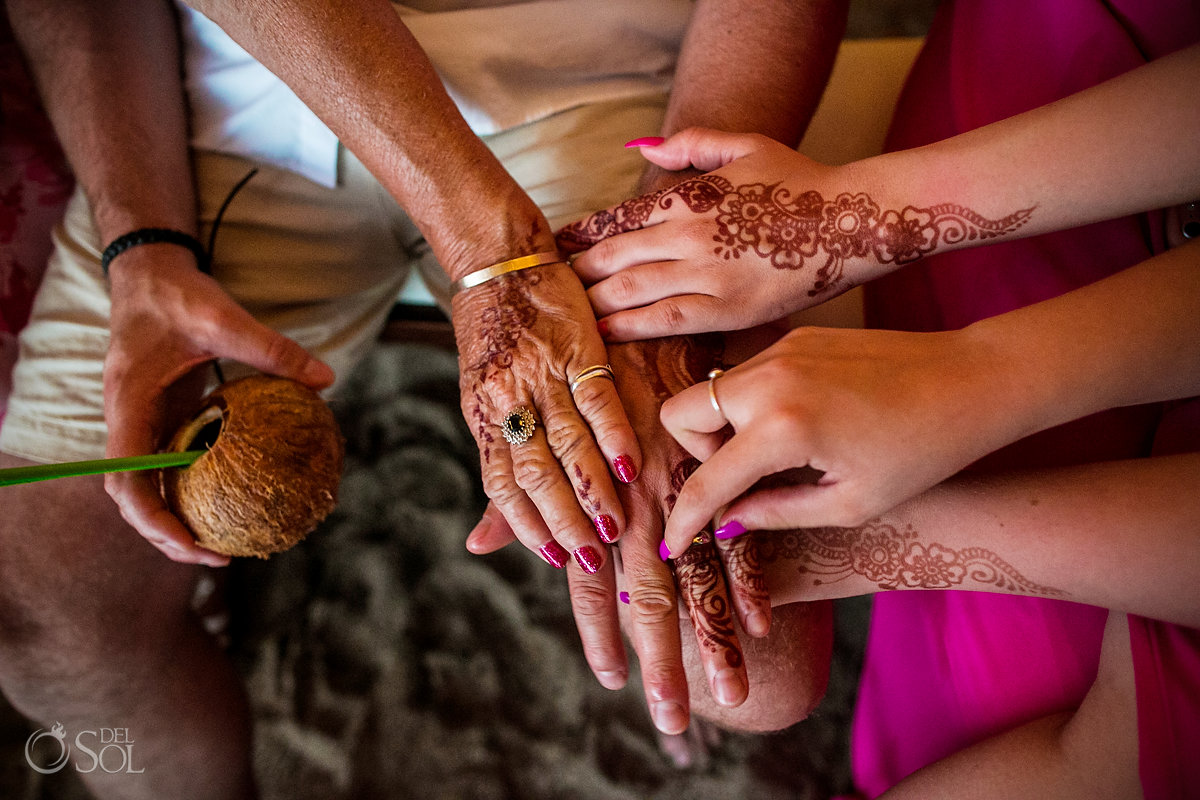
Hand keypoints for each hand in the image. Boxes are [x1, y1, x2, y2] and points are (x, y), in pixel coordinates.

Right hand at [103, 246, 334, 565]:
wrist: (151, 274)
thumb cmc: (178, 295)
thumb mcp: (224, 317)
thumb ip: (271, 349)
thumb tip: (325, 380)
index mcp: (130, 405)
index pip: (127, 480)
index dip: (152, 519)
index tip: (191, 542)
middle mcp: (129, 422)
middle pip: (135, 498)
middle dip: (168, 535)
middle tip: (219, 559)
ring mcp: (144, 423)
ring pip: (151, 486)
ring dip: (180, 518)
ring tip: (227, 544)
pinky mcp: (163, 418)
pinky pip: (175, 463)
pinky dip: (198, 487)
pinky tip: (238, 498)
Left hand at [451, 260, 640, 574]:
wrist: (500, 261)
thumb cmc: (493, 338)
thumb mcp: (484, 403)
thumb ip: (499, 471)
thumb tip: (479, 544)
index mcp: (485, 416)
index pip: (504, 485)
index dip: (528, 526)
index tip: (556, 559)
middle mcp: (511, 401)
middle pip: (536, 474)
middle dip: (564, 522)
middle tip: (592, 562)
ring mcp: (545, 374)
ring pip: (567, 442)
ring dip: (591, 487)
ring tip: (614, 527)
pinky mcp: (578, 347)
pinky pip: (597, 396)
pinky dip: (613, 431)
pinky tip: (631, 462)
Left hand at [464, 336, 773, 733]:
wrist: (611, 304)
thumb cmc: (563, 376)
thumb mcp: (526, 432)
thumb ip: (513, 496)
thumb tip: (478, 545)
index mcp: (587, 499)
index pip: (592, 584)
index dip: (600, 636)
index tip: (612, 683)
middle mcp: (632, 501)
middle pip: (648, 596)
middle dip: (661, 662)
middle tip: (673, 720)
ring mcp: (677, 484)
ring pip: (696, 572)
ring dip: (711, 637)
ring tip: (730, 693)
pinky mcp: (713, 461)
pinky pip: (735, 527)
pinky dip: (746, 576)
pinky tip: (758, 622)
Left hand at [559, 129, 845, 339]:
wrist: (851, 222)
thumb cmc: (800, 181)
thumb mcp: (745, 146)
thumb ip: (690, 145)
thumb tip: (642, 147)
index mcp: (689, 194)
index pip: (616, 218)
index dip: (580, 235)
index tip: (559, 248)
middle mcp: (689, 234)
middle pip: (612, 256)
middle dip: (577, 273)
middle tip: (553, 288)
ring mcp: (706, 274)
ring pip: (629, 289)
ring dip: (592, 300)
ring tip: (569, 312)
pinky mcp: (726, 309)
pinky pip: (664, 320)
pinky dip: (627, 326)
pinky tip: (603, 332)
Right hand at [657, 324, 1023, 558]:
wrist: (970, 382)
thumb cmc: (921, 453)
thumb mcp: (850, 504)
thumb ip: (777, 513)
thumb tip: (728, 521)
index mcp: (783, 429)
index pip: (706, 481)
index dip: (684, 519)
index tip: (674, 544)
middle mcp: (769, 380)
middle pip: (682, 415)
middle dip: (696, 453)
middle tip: (742, 477)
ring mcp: (781, 351)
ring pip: (710, 389)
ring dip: (723, 426)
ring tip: (776, 454)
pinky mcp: (797, 337)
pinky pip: (746, 373)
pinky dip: (752, 403)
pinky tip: (798, 423)